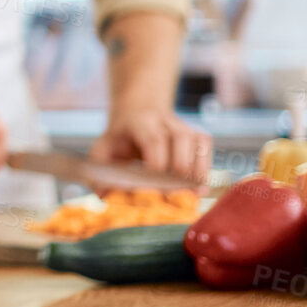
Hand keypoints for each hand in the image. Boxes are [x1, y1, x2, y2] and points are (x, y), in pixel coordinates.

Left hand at [91, 108, 211, 183]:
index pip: (153, 138)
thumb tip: (103, 195)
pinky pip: (206, 147)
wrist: (137, 111)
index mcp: (140, 122)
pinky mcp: (194, 135)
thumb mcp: (103, 148)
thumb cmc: (120, 138)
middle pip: (180, 138)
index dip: (158, 159)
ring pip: (198, 140)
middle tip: (174, 193)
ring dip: (196, 168)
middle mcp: (165, 121)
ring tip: (191, 193)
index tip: (156, 181)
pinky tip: (198, 187)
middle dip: (179, 166)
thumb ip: (100, 170)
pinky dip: (205, 166)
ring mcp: (182, 126)